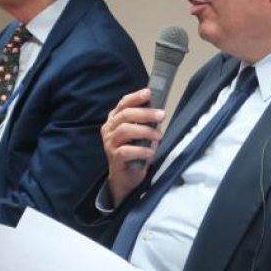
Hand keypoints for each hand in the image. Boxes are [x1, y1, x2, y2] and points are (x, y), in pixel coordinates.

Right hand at [101, 89, 164, 204]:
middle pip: (125, 115)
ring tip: (159, 136)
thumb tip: (159, 112)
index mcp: (114, 120)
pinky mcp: (114, 158)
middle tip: (161, 115)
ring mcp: (110, 144)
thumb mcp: (140, 134)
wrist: (125, 178)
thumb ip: (145, 123)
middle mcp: (109, 129)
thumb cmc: (134, 152)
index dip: (136, 97)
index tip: (149, 93)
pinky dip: (141, 151)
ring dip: (145, 131)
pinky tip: (151, 153)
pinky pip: (126, 151)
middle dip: (145, 113)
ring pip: (125, 130)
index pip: (123, 103)